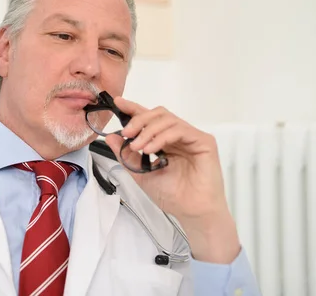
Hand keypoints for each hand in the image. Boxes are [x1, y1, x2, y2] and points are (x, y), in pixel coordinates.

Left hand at [104, 97, 240, 263]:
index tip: (117, 103)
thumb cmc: (172, 195)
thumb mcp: (141, 173)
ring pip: (167, 119)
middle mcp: (178, 136)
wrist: (191, 211)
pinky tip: (151, 149)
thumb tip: (111, 137)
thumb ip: (126, 155)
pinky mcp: (204, 141)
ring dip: (148, 130)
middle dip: (138, 120)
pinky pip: (180, 129)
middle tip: (126, 133)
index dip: (133, 109)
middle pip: (157, 114)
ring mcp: (191, 137)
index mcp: (164, 141)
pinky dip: (162, 137)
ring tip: (138, 147)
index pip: (148, 119)